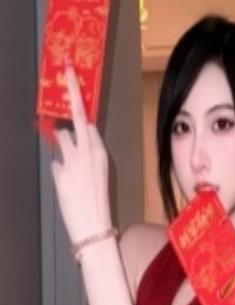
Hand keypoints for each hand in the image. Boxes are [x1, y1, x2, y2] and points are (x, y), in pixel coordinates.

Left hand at [51, 62, 111, 243]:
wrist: (94, 225)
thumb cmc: (100, 200)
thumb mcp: (101, 172)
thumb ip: (89, 153)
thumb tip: (73, 140)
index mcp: (100, 152)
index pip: (86, 118)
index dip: (76, 94)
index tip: (70, 72)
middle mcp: (87, 152)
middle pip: (70, 122)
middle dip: (68, 110)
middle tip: (68, 92)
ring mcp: (71, 161)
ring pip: (60, 140)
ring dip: (62, 149)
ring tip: (71, 170)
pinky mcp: (59, 173)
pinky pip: (55, 162)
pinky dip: (59, 170)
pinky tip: (67, 184)